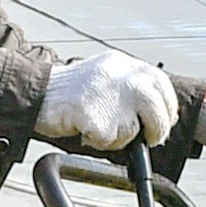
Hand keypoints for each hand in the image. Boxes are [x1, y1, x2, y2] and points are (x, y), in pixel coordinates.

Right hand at [35, 50, 181, 151]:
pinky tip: (85, 131)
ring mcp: (107, 94)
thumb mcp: (107, 77)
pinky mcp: (94, 114)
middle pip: (156, 108)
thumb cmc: (72, 93)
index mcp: (124, 64)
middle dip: (157, 130)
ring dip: (122, 138)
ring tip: (102, 129)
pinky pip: (109, 140)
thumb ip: (133, 88)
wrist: (37, 93)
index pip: (161, 83)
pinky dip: (99, 142)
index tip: (166, 120)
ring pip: (134, 128)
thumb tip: (163, 113)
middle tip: (149, 139)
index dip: (168, 106)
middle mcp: (120, 75)